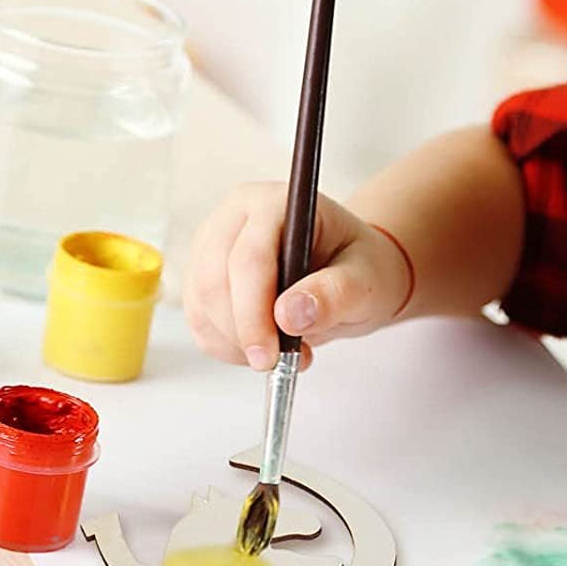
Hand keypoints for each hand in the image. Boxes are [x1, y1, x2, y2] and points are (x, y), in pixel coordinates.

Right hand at [184, 182, 411, 370]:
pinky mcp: (202, 275)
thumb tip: (291, 314)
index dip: (254, 312)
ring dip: (235, 343)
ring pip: (201, 304)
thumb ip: (336, 293)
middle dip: (243, 333)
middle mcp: (235, 216)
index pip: (249, 258)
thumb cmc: (361, 268)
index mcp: (276, 203)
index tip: (272, 354)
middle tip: (279, 363)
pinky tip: (262, 347)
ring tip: (284, 353)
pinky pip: (199, 320)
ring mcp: (212, 244)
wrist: (351, 275)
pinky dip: (226, 346)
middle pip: (214, 282)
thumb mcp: (367, 280)